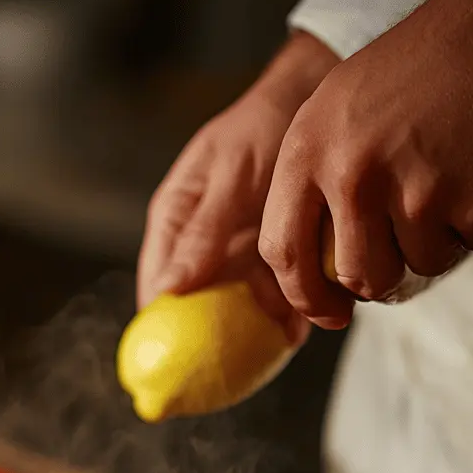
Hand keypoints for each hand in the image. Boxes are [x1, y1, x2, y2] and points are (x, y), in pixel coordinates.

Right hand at [137, 31, 338, 340]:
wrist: (316, 98)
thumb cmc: (263, 127)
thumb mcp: (229, 175)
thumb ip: (202, 232)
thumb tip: (168, 291)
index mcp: (175, 225)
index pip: (156, 289)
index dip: (158, 333)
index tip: (169, 368)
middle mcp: (202, 248)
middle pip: (195, 311)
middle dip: (211, 343)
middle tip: (225, 374)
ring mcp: (237, 256)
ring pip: (237, 311)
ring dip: (255, 330)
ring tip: (277, 343)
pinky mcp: (274, 260)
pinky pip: (275, 299)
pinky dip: (286, 316)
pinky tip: (301, 331)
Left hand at [259, 0, 472, 328]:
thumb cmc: (408, 77)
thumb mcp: (330, 117)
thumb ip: (307, 188)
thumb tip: (301, 279)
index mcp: (307, 154)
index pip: (283, 253)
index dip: (304, 296)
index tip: (326, 313)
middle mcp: (353, 175)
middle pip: (356, 277)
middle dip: (378, 280)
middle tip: (398, 251)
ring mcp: (416, 191)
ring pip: (415, 270)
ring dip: (430, 248)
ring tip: (439, 191)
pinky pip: (467, 248)